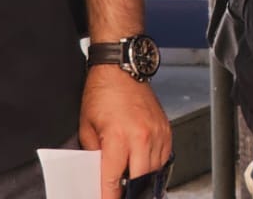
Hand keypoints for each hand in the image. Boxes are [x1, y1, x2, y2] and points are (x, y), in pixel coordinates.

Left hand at [80, 67, 172, 195]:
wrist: (121, 67)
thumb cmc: (103, 92)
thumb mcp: (87, 127)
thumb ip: (94, 154)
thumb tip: (97, 173)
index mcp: (118, 138)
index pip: (113, 180)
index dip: (108, 197)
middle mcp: (141, 136)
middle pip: (139, 180)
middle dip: (128, 192)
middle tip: (120, 194)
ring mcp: (157, 132)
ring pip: (155, 171)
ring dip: (142, 179)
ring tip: (131, 181)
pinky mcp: (165, 128)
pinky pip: (164, 156)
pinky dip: (154, 165)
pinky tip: (144, 165)